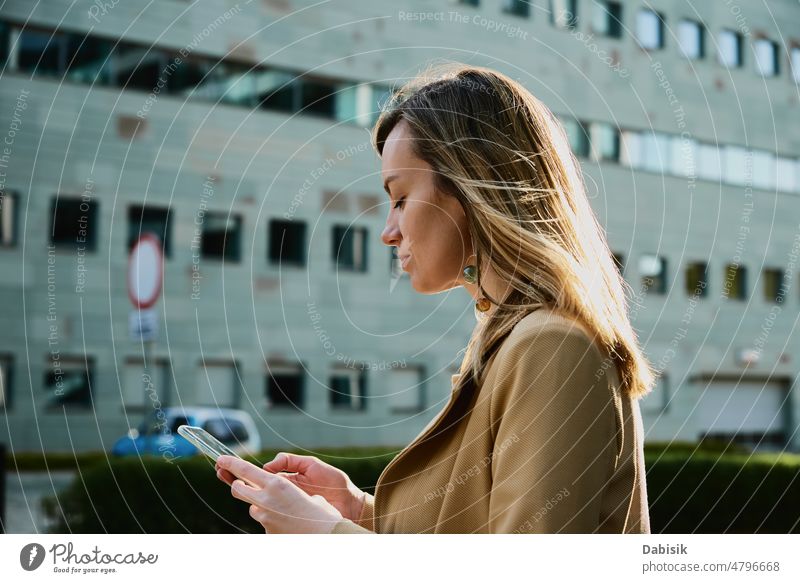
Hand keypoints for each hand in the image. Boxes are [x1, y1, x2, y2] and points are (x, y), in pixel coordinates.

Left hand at [215, 455, 342, 533]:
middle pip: (238, 489)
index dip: (230, 463)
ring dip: (260, 505)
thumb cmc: (322, 512)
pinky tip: (289, 521)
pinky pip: (265, 523)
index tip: (221, 460)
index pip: (244, 471)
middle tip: (239, 481)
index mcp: (276, 485)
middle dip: (236, 484)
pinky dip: (273, 520)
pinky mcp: (267, 533)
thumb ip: (288, 490)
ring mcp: (264, 519)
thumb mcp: (304, 492)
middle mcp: (266, 501)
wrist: (328, 537)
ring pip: (253, 508)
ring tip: (282, 507)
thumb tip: (283, 494)